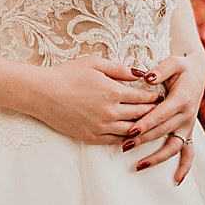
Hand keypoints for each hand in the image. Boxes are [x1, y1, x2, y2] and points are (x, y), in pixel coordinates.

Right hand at [23, 56, 163, 144]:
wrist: (41, 93)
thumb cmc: (67, 74)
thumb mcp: (95, 63)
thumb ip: (120, 69)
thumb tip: (141, 73)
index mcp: (113, 92)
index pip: (143, 97)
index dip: (154, 97)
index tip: (162, 96)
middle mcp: (109, 112)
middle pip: (140, 114)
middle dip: (153, 112)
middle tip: (163, 110)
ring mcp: (100, 127)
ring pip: (130, 130)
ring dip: (142, 127)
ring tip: (151, 123)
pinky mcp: (89, 137)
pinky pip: (114, 141)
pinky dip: (126, 138)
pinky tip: (132, 135)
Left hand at [121, 50, 204, 184]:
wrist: (198, 72)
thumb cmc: (181, 67)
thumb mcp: (174, 61)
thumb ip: (161, 68)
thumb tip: (148, 76)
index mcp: (181, 98)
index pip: (161, 114)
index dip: (146, 123)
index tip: (130, 130)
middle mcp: (186, 114)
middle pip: (162, 131)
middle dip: (143, 140)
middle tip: (124, 145)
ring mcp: (188, 125)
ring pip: (173, 145)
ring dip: (157, 157)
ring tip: (139, 165)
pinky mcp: (188, 131)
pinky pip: (189, 151)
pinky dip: (185, 166)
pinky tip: (176, 179)